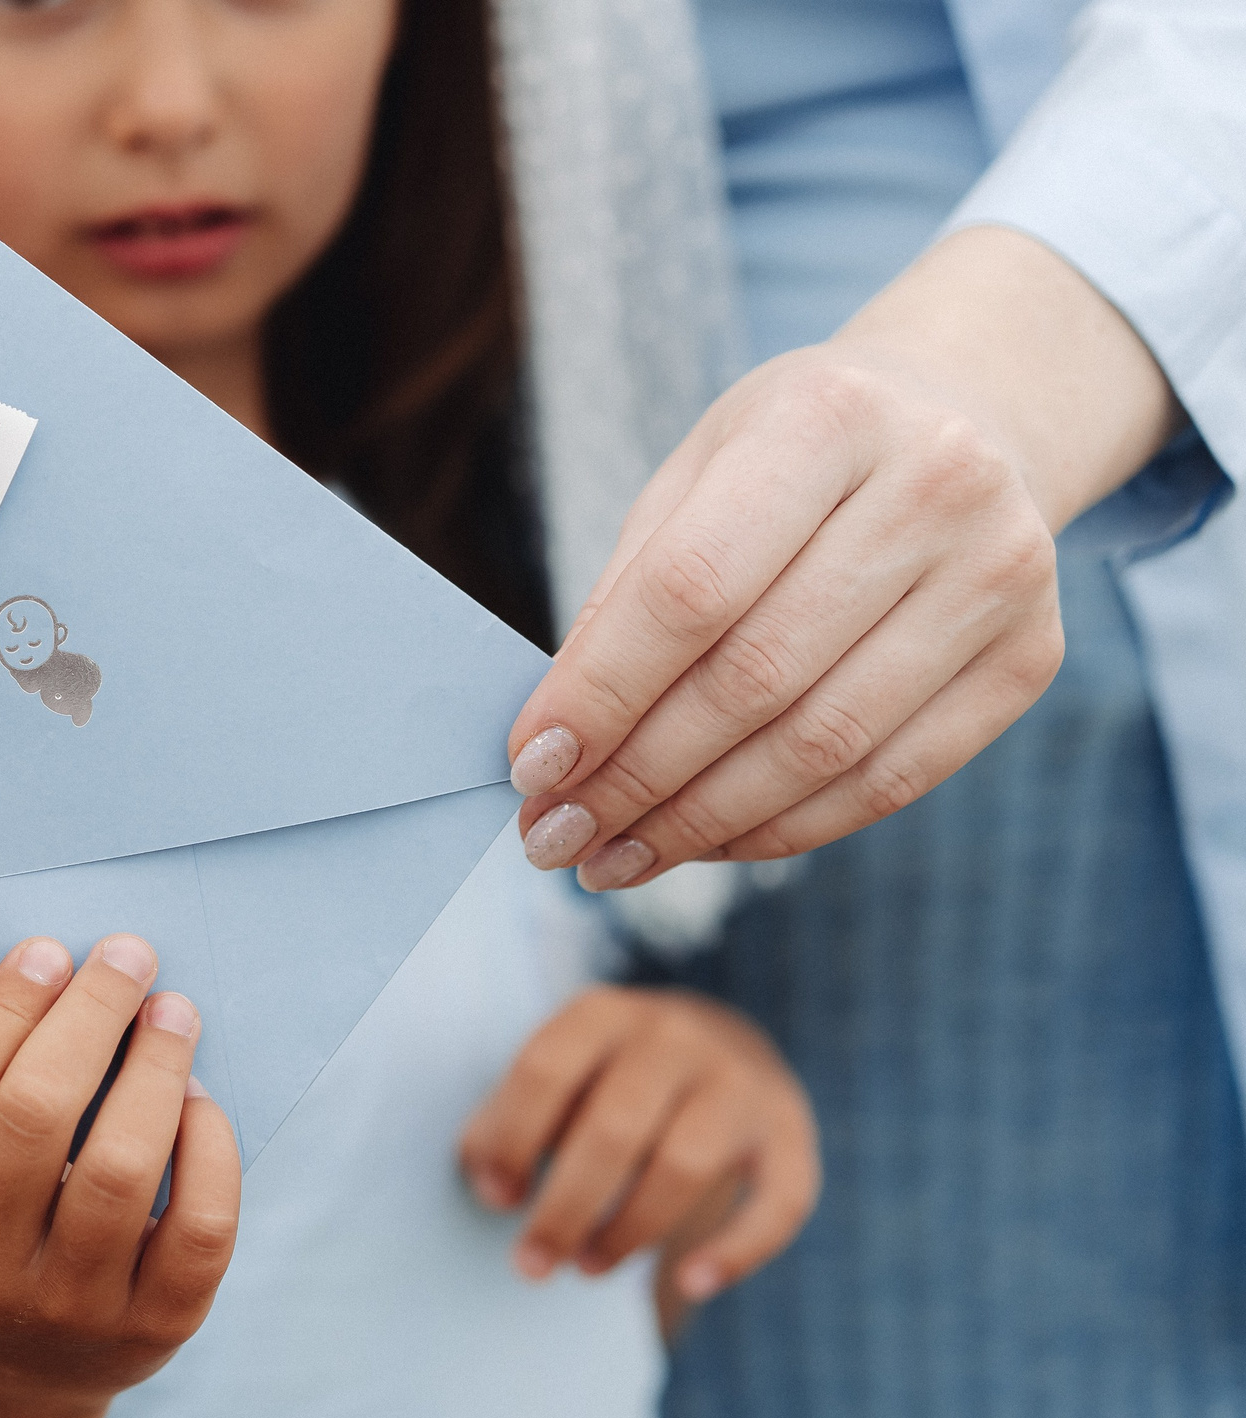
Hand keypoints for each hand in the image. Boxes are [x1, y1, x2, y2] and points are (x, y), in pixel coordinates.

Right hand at [0, 935, 239, 1404]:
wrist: (7, 1374)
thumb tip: (50, 964)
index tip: (48, 952)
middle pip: (32, 1115)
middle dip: (89, 1014)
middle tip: (126, 955)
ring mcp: (70, 1309)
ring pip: (118, 1166)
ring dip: (155, 1066)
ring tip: (172, 1011)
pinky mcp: (156, 1328)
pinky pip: (197, 1224)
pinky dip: (208, 1145)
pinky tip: (199, 1098)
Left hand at [457, 987, 817, 1308]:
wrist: (722, 1045)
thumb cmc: (607, 1078)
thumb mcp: (555, 1076)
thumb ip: (507, 1121)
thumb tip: (491, 1187)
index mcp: (603, 1014)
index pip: (546, 1069)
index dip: (511, 1139)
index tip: (496, 1199)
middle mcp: (676, 1037)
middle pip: (614, 1128)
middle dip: (565, 1208)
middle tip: (531, 1264)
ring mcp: (741, 1083)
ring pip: (685, 1165)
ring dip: (630, 1230)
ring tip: (587, 1267)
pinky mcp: (790, 1135)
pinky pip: (778, 1202)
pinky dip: (736, 1251)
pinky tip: (690, 1283)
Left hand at [506, 227, 1180, 890]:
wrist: (968, 416)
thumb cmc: (793, 456)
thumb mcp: (697, 474)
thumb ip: (628, 596)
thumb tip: (556, 746)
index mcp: (828, 418)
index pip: (690, 591)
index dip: (601, 695)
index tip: (530, 769)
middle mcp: (936, 486)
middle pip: (755, 681)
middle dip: (636, 778)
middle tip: (555, 835)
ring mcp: (1001, 575)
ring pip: (824, 747)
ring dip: (699, 824)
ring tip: (613, 858)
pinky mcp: (1031, 657)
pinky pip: (890, 780)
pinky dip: (783, 829)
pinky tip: (705, 844)